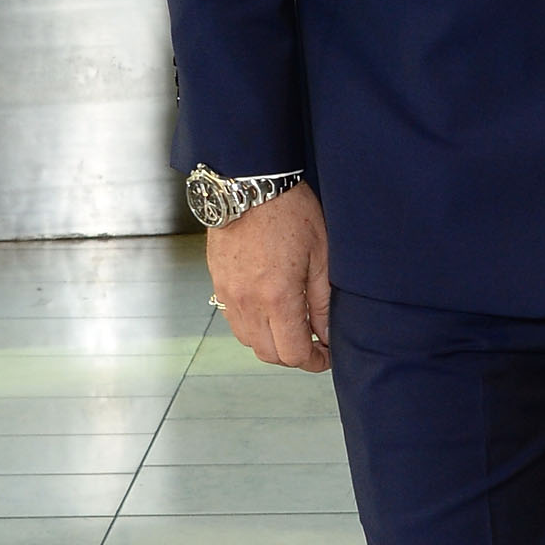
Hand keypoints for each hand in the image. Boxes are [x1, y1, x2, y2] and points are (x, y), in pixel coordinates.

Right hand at [206, 185, 331, 372]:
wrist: (247, 183)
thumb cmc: (289, 211)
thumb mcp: (321, 254)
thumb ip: (322, 300)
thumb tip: (327, 333)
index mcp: (277, 297)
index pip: (293, 353)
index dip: (314, 361)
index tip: (326, 355)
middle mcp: (248, 302)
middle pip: (269, 355)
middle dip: (294, 356)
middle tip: (313, 342)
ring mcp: (228, 293)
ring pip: (249, 340)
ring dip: (272, 342)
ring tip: (293, 325)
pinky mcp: (217, 282)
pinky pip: (234, 320)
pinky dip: (253, 325)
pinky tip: (270, 309)